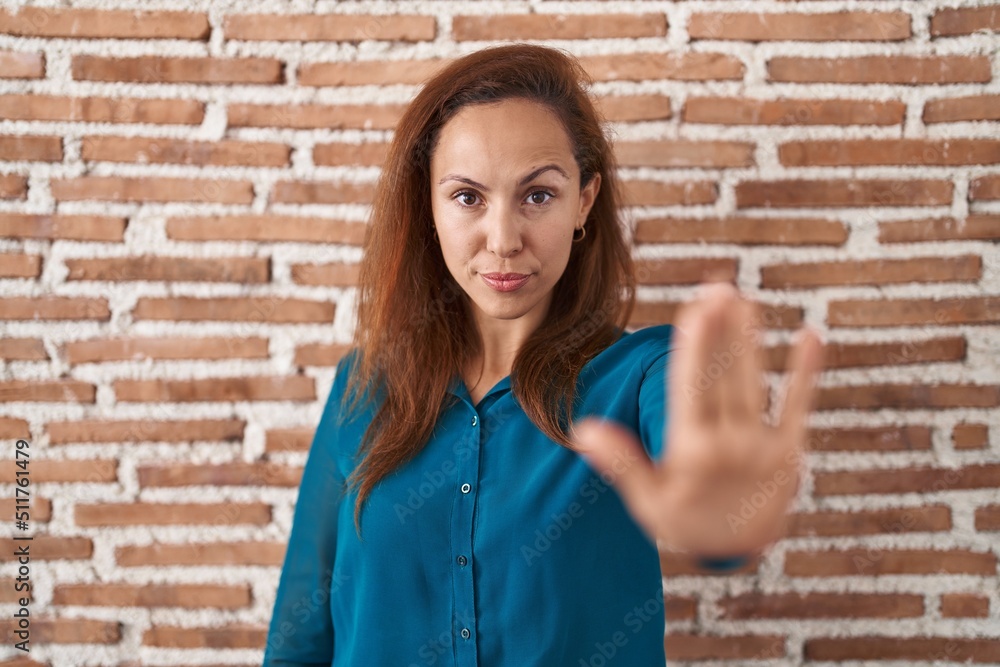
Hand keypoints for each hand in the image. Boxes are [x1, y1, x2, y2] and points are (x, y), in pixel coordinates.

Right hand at [570, 277, 824, 557]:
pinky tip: (811, 336)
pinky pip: (799, 406)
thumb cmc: (683, 523)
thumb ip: (621, 462)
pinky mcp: (790, 452)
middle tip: (719, 285)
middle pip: (724, 377)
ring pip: (755, 384)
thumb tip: (585, 429)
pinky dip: (806, 372)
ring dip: (750, 340)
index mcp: (692, 453)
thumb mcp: (647, 500)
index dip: (695, 346)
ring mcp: (764, 448)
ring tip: (745, 299)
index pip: (691, 389)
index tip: (696, 309)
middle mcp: (730, 446)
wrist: (737, 556)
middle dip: (721, 329)